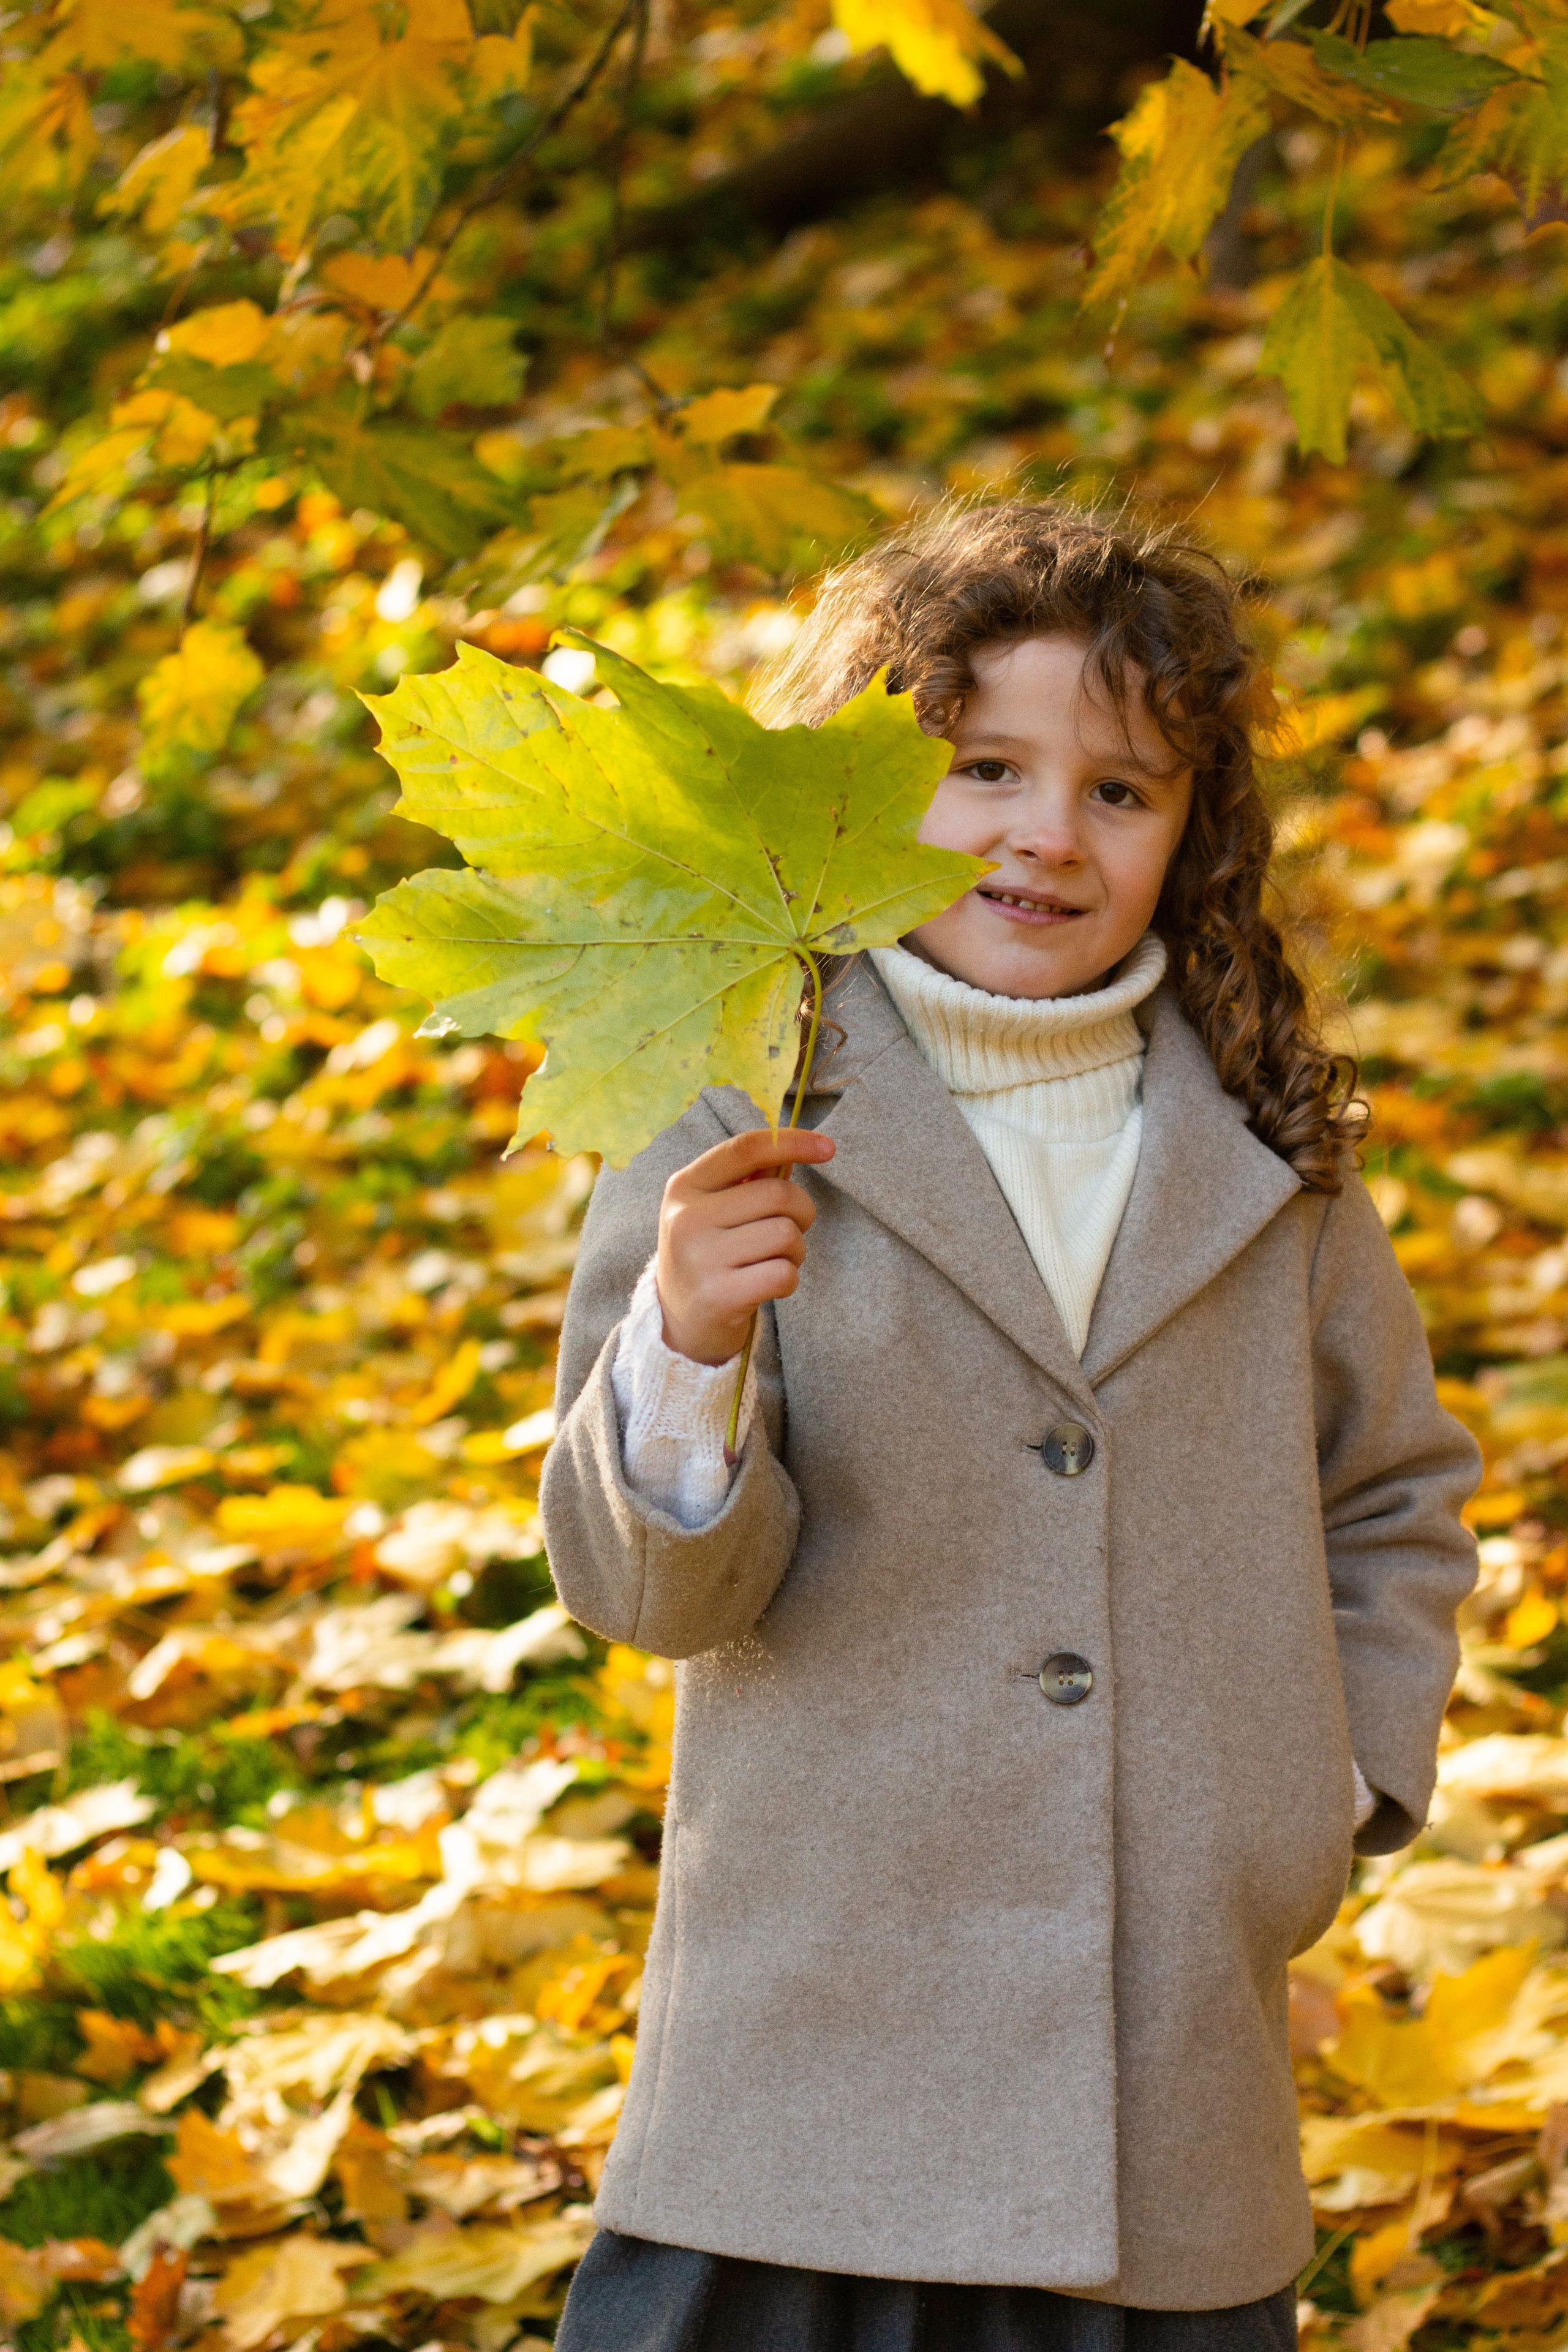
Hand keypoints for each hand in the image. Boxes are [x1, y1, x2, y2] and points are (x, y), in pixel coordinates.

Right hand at [656, 1126, 835, 1364]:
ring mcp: (700, 1258)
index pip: (745, 1150)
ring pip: (786, 1234)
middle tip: (791, 1230)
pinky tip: (769, 1285)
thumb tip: (797, 1146)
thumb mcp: (713, 1209)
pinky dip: (789, 1279)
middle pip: (777, 1194)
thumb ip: (748, 1179)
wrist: (679, 1321)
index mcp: (685, 1186)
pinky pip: (784, 1273)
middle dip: (801, 1212)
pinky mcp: (718, 1296)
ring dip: (796, 1250)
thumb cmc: (710, 1253)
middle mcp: (687, 1219)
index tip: (828, 1147)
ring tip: (775, 1260)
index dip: (792, 1142)